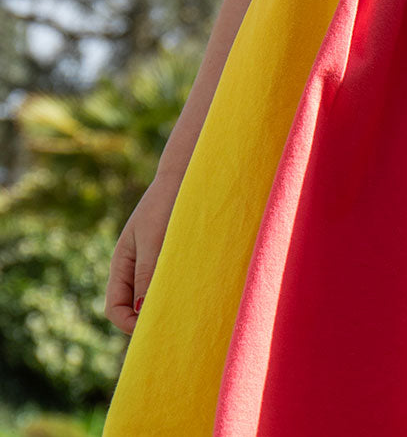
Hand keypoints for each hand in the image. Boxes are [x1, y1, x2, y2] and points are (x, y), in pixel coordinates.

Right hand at [103, 175, 179, 332]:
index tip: (152, 326)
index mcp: (120, 263)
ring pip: (152, 295)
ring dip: (164, 304)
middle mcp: (133, 266)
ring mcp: (150, 261)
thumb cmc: (164, 205)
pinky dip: (176, 290)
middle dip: (148, 318)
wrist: (183, 177)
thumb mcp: (153, 240)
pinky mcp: (169, 255)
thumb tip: (142, 311)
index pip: (114, 307)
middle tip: (174, 324)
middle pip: (132, 306)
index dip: (128, 323)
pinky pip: (167, 282)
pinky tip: (194, 291)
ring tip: (187, 308)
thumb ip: (147, 273)